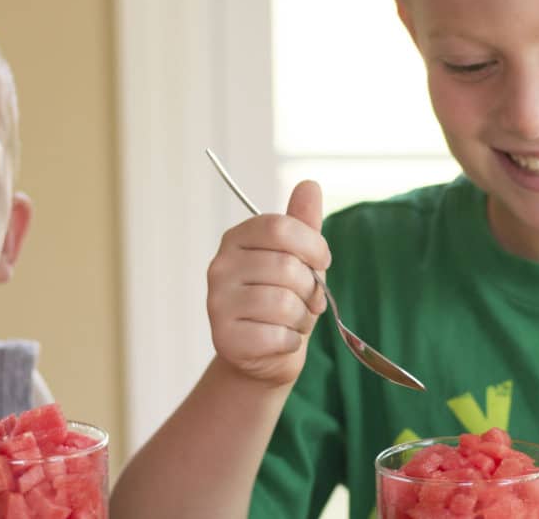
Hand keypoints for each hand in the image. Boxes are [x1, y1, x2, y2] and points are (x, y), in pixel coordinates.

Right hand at [206, 180, 330, 385]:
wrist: (265, 354)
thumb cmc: (284, 299)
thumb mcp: (297, 258)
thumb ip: (302, 223)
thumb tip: (309, 184)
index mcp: (237, 238)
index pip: (281, 228)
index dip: (313, 246)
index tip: (321, 262)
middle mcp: (220, 266)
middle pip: (287, 267)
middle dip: (311, 289)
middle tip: (307, 301)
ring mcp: (217, 302)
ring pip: (284, 303)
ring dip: (301, 318)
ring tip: (292, 320)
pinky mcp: (223, 337)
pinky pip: (277, 335)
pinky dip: (290, 341)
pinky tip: (280, 340)